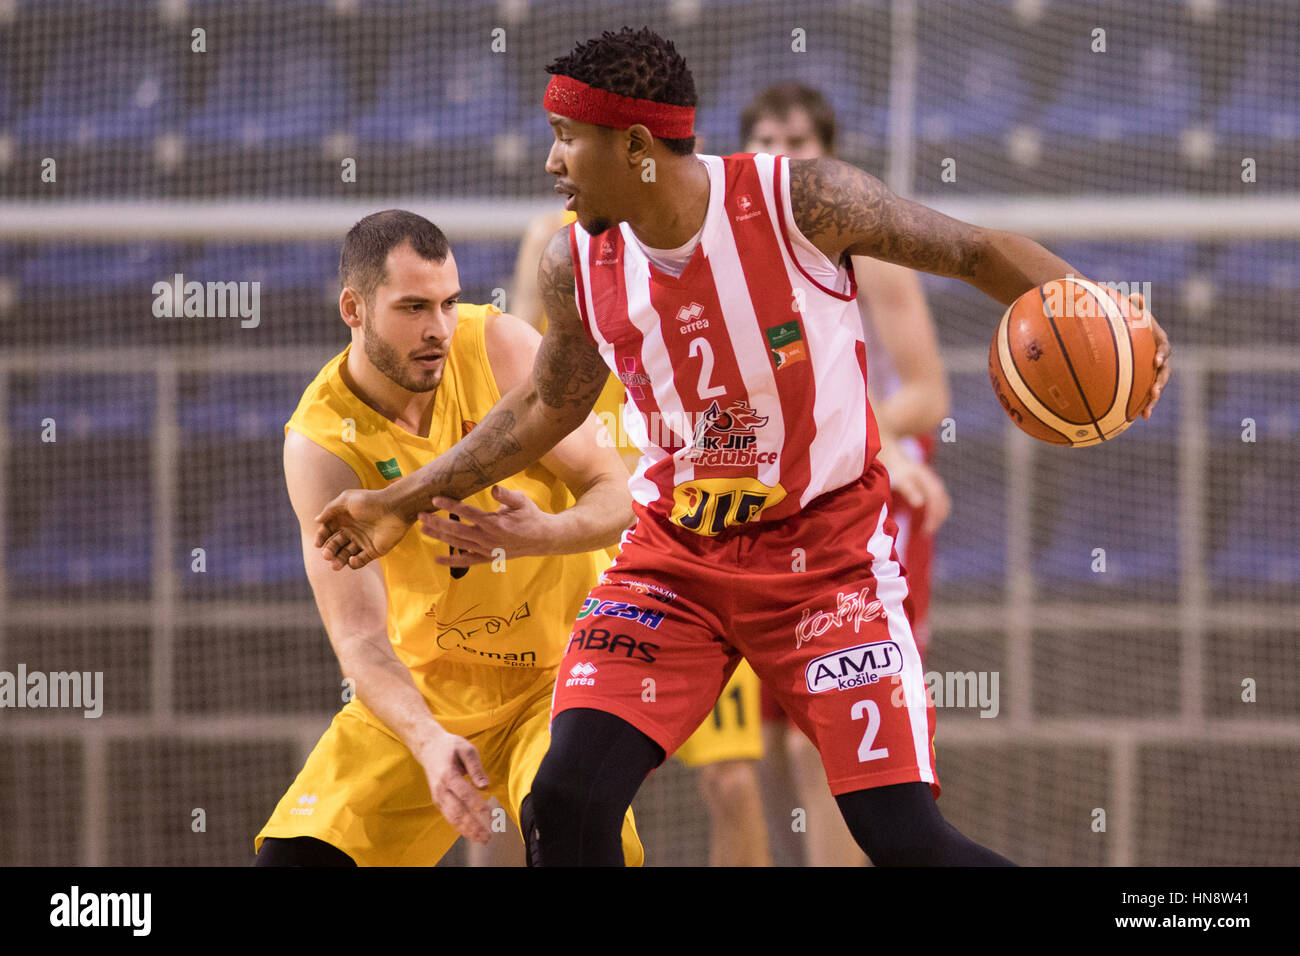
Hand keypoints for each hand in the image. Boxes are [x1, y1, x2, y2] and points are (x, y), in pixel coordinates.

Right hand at [314, 488, 411, 569]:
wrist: (396, 508)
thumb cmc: (371, 501)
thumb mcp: (347, 500)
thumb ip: (330, 509)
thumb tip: (316, 520)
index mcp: (344, 519)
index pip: (328, 531)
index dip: (321, 537)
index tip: (318, 543)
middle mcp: (352, 531)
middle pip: (335, 545)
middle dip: (330, 551)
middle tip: (327, 555)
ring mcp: (363, 542)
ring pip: (346, 555)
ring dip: (339, 560)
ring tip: (335, 564)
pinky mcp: (374, 551)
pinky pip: (361, 560)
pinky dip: (354, 563)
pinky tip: (352, 560)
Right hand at [416, 731, 492, 844]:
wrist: (428, 747)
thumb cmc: (450, 747)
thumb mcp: (466, 749)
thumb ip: (476, 768)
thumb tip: (485, 786)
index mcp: (448, 775)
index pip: (463, 793)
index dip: (476, 805)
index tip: (489, 814)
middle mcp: (441, 789)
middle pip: (457, 811)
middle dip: (472, 826)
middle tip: (487, 836)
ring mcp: (438, 797)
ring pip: (452, 818)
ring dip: (467, 830)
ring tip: (482, 839)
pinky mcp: (439, 801)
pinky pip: (449, 817)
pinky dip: (460, 827)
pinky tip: (471, 834)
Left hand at [419, 486, 554, 565]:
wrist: (542, 539)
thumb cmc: (530, 516)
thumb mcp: (522, 501)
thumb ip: (507, 495)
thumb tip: (493, 488)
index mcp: (494, 523)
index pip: (467, 513)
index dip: (450, 506)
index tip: (435, 498)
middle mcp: (487, 538)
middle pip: (456, 530)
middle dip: (436, 522)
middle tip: (420, 514)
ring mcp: (486, 550)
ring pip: (458, 544)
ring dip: (440, 536)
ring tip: (423, 528)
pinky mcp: (487, 558)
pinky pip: (467, 562)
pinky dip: (452, 561)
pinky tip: (437, 559)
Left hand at [876, 441, 951, 536]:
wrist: (885, 442)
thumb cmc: (888, 461)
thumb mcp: (897, 475)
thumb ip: (908, 488)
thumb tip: (920, 503)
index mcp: (924, 477)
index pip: (936, 499)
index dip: (933, 516)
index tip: (926, 531)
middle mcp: (929, 477)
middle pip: (941, 500)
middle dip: (937, 517)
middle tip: (926, 532)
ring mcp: (928, 478)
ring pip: (941, 498)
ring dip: (938, 514)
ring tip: (927, 529)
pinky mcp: (924, 480)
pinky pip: (936, 497)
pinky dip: (935, 509)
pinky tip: (927, 519)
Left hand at [1127, 291, 1170, 418]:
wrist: (1120, 333)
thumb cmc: (1124, 320)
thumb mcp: (1128, 312)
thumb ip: (1132, 306)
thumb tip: (1136, 296)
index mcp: (1157, 340)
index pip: (1164, 347)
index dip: (1162, 354)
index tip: (1156, 361)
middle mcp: (1158, 357)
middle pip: (1164, 372)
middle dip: (1160, 382)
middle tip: (1154, 391)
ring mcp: (1151, 371)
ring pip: (1155, 386)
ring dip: (1152, 399)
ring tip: (1146, 411)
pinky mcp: (1142, 381)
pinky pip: (1142, 394)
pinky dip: (1140, 406)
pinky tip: (1133, 419)